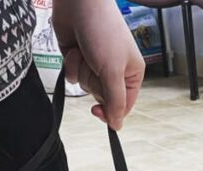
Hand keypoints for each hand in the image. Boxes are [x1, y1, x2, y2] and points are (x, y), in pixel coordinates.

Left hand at [52, 0, 144, 129]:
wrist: (80, 2)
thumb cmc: (103, 30)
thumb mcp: (113, 70)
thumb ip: (115, 102)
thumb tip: (117, 126)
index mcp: (131, 75)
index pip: (122, 106)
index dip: (109, 110)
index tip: (97, 111)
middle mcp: (114, 72)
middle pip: (101, 97)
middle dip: (94, 81)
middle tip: (96, 64)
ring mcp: (95, 65)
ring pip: (85, 87)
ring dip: (82, 70)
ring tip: (86, 52)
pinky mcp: (79, 59)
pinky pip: (73, 76)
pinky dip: (72, 64)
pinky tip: (76, 48)